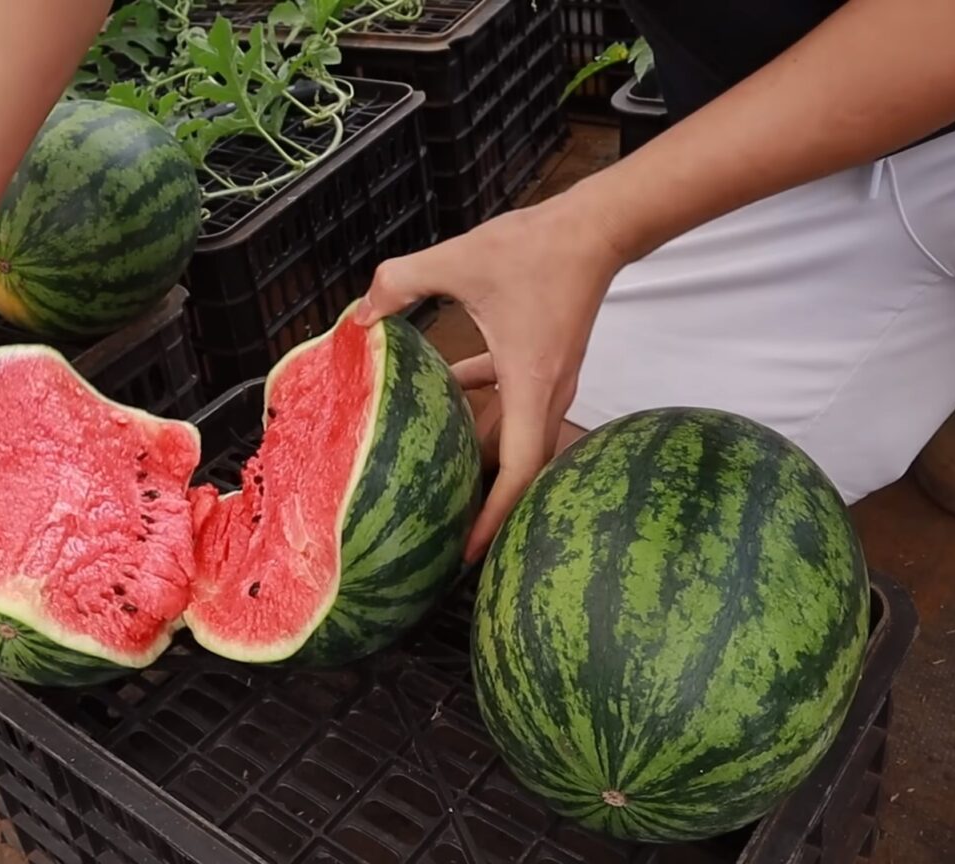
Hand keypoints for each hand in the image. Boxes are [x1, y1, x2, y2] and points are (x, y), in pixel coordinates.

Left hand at [354, 195, 627, 562]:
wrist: (596, 227)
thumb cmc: (537, 247)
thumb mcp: (459, 261)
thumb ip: (401, 282)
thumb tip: (358, 314)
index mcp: (530, 385)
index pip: (519, 470)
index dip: (494, 516)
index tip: (469, 552)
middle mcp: (546, 394)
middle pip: (519, 467)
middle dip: (486, 503)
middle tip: (447, 532)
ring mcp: (550, 381)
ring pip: (515, 436)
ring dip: (482, 455)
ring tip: (443, 474)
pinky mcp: (547, 363)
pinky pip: (513, 402)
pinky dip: (484, 407)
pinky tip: (447, 392)